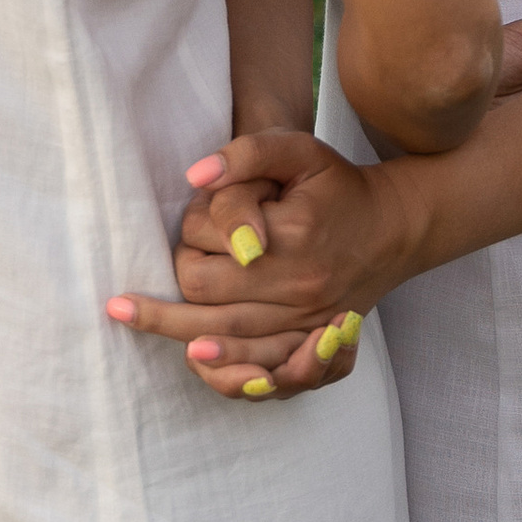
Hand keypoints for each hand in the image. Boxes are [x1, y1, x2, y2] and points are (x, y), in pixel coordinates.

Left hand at [106, 128, 423, 401]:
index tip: (193, 222)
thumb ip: (247, 152)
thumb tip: (195, 177)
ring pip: (227, 340)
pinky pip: (263, 371)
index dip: (190, 234)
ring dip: (175, 334)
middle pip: (207, 300)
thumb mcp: (299, 150)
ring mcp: (306, 321)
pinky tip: (196, 359)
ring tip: (129, 320)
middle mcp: (299, 285)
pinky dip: (226, 370)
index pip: (210, 248)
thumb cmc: (337, 186)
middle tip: (143, 287)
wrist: (392, 229)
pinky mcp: (310, 343)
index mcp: (291, 236)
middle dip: (169, 293)